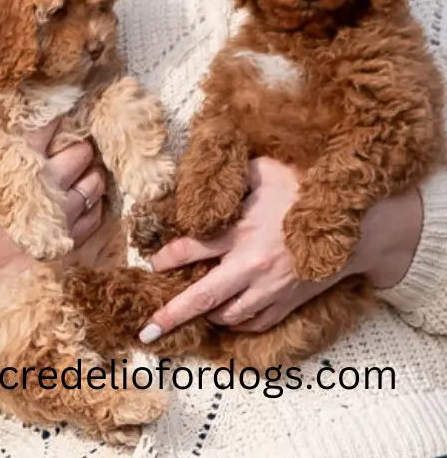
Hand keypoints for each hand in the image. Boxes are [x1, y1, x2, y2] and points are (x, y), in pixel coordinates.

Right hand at [0, 122, 108, 324]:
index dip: (52, 119)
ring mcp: (57, 223)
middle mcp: (42, 195)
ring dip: (91, 172)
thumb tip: (6, 136)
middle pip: (77, 155)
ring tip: (86, 167)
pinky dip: (94, 206)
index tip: (57, 109)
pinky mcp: (62, 249)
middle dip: (77, 144)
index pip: (42, 133)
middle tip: (74, 139)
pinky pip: (93, 220)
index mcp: (14, 172)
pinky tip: (88, 200)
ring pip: (92, 186)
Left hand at [138, 157, 423, 343]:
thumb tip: (205, 175)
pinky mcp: (290, 302)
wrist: (355, 224)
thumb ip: (231, 176)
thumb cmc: (305, 191)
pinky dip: (238, 322)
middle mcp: (253, 266)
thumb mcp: (263, 171)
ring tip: (189, 311)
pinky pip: (257, 322)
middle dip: (171, 315)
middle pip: (203, 297)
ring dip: (206, 315)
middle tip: (146, 330)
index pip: (192, 249)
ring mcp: (272, 289)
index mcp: (242, 231)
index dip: (166, 258)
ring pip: (229, 315)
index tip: (152, 264)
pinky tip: (227, 315)